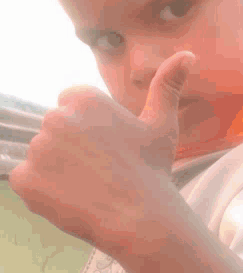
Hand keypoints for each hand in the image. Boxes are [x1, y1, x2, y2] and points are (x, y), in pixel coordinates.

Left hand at [8, 51, 195, 251]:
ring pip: (42, 156)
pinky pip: (27, 181)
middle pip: (55, 130)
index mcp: (83, 98)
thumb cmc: (151, 169)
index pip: (70, 104)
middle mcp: (55, 117)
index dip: (89, 128)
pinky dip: (43, 191)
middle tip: (100, 170)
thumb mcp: (162, 123)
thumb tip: (188, 54)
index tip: (107, 148)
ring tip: (88, 186)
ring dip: (57, 169)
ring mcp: (37, 149)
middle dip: (71, 147)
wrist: (139, 217)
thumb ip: (167, 84)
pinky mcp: (25, 179)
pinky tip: (71, 198)